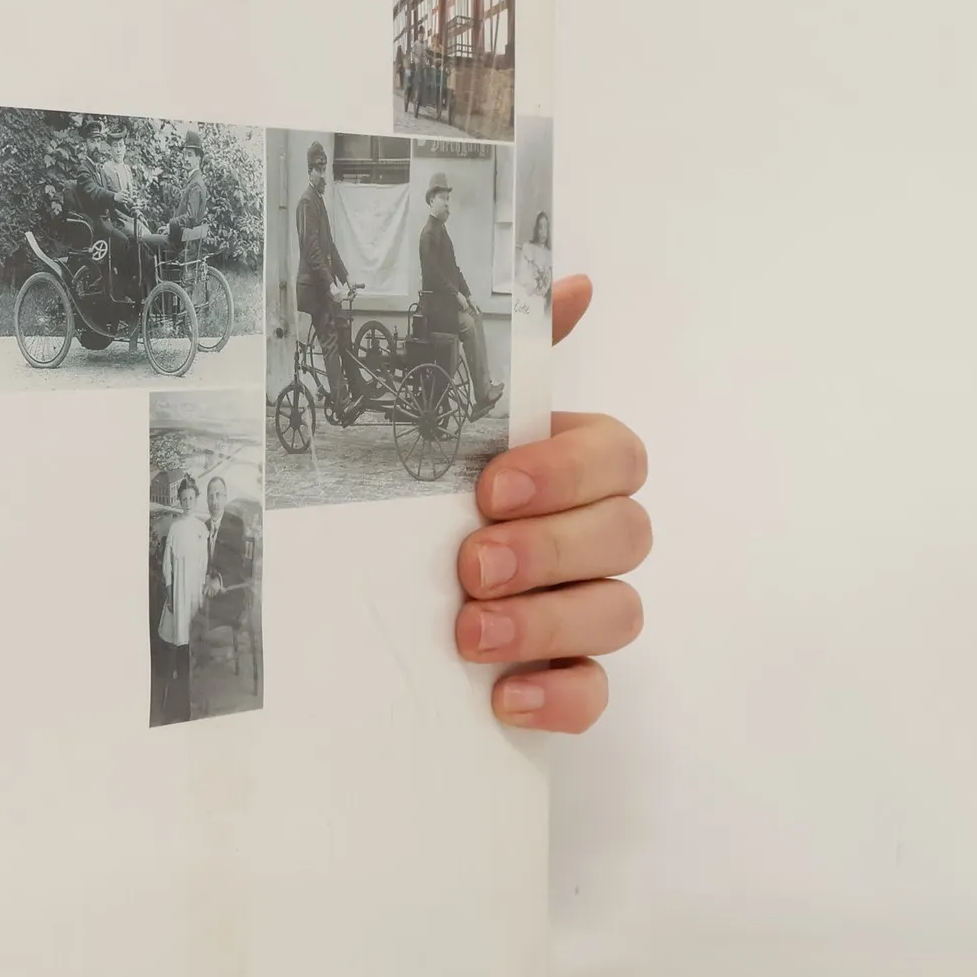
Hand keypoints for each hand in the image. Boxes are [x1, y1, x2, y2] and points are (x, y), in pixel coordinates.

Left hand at [456, 275, 648, 733]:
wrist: (349, 594)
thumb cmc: (413, 495)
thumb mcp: (443, 421)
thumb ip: (511, 353)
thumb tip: (574, 279)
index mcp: (568, 467)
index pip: (619, 456)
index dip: (567, 471)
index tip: (490, 486)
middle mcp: (589, 537)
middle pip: (628, 535)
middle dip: (550, 550)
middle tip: (471, 564)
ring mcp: (583, 610)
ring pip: (619, 614)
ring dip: (547, 622)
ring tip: (468, 631)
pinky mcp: (565, 680)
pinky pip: (598, 694)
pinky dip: (559, 697)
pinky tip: (503, 696)